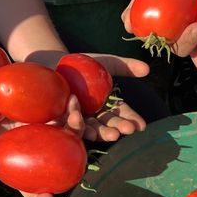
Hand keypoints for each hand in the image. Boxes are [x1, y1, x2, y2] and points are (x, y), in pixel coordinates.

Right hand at [0, 103, 81, 196]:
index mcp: (22, 171)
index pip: (34, 191)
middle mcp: (40, 153)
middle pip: (62, 161)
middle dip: (74, 159)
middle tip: (76, 152)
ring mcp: (45, 132)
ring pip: (68, 134)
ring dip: (77, 126)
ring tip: (76, 116)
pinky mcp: (46, 112)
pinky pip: (61, 111)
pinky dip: (69, 107)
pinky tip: (70, 98)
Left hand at [27, 51, 147, 140]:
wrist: (49, 62)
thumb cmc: (79, 65)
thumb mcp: (104, 63)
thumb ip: (125, 66)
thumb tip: (147, 69)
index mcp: (104, 107)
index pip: (121, 115)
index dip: (131, 120)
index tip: (141, 126)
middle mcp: (90, 118)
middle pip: (105, 126)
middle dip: (117, 129)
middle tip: (127, 130)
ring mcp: (73, 121)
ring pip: (87, 130)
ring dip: (99, 133)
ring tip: (110, 134)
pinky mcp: (55, 122)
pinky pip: (64, 126)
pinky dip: (73, 122)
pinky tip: (77, 116)